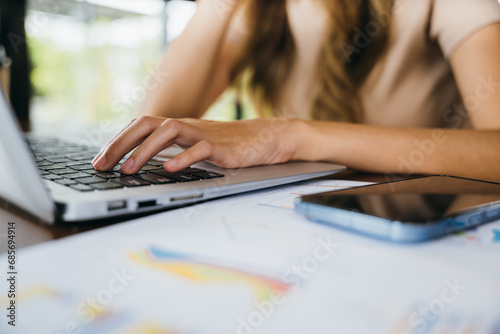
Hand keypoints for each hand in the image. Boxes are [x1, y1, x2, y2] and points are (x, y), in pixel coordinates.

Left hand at [92, 116, 299, 173]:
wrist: (267, 138)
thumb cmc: (230, 145)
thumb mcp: (197, 147)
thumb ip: (175, 151)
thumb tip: (145, 167)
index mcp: (179, 127)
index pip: (141, 127)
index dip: (117, 142)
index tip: (99, 161)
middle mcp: (188, 126)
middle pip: (147, 124)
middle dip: (120, 144)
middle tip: (101, 166)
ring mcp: (205, 134)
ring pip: (169, 131)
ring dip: (144, 150)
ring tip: (128, 170)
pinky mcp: (223, 147)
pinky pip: (201, 148)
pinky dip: (183, 157)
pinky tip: (169, 169)